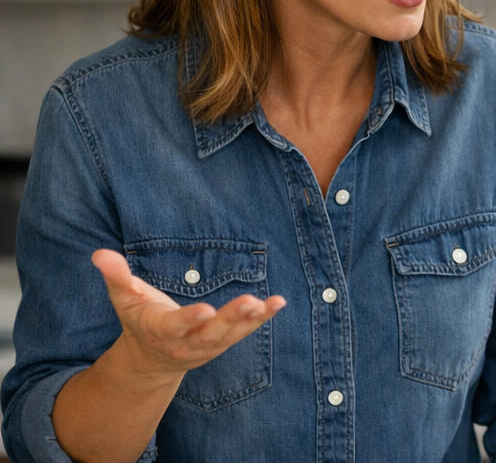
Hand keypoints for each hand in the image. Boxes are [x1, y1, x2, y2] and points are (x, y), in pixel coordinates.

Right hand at [91, 249, 285, 379]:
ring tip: (268, 303)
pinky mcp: (223, 342)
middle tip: (250, 302)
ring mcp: (207, 346)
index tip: (206, 310)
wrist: (151, 360)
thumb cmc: (138, 320)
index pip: (174, 327)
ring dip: (251, 319)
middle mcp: (186, 343)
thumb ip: (116, 276)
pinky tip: (278, 303)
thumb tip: (99, 253)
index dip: (189, 319)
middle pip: (210, 333)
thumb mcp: (124, 299)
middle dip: (230, 318)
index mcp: (159, 330)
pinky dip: (262, 318)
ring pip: (231, 335)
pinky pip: (245, 331)